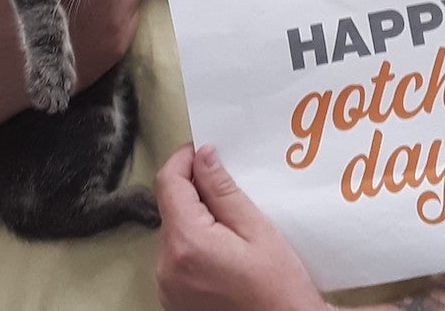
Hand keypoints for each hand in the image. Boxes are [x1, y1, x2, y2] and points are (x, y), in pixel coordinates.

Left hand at [155, 143, 327, 310]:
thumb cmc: (279, 286)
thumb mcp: (256, 229)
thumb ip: (223, 190)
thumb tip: (203, 155)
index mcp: (186, 243)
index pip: (167, 183)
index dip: (183, 159)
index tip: (204, 149)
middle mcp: (166, 267)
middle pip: (169, 207)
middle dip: (193, 189)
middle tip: (226, 183)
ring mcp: (167, 288)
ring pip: (172, 231)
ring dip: (193, 216)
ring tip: (229, 219)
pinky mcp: (173, 301)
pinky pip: (175, 257)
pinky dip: (193, 242)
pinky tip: (222, 246)